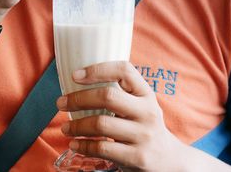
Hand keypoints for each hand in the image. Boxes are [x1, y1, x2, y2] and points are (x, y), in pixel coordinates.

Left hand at [56, 61, 185, 171]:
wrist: (169, 161)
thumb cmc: (144, 126)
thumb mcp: (140, 106)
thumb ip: (120, 94)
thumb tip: (78, 84)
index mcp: (146, 93)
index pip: (124, 70)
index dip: (97, 70)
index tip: (75, 75)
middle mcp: (147, 111)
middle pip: (107, 97)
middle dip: (78, 99)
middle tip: (61, 103)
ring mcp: (144, 135)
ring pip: (101, 123)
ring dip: (76, 125)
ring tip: (65, 127)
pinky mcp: (137, 157)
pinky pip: (102, 148)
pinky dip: (83, 146)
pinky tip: (75, 144)